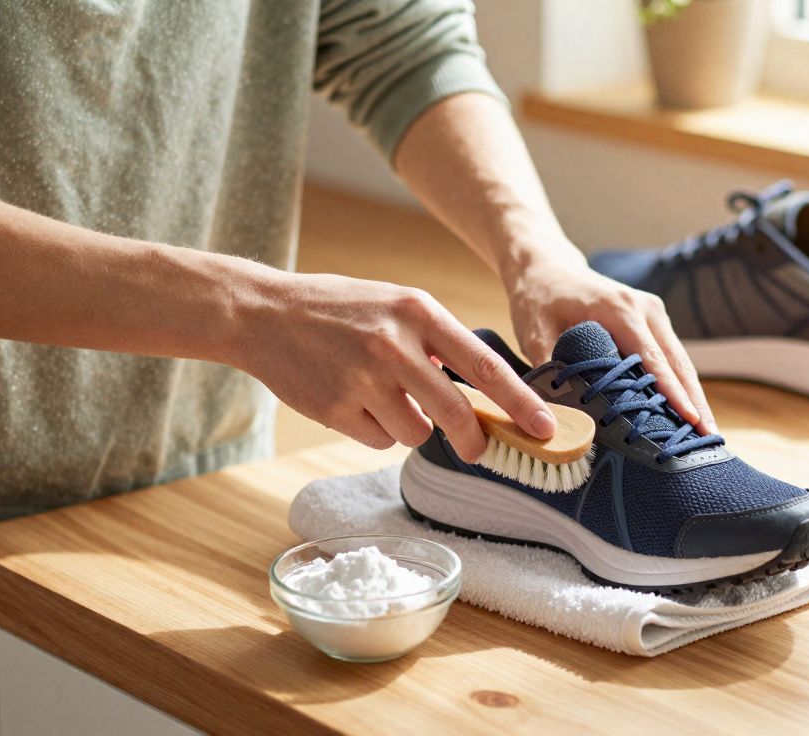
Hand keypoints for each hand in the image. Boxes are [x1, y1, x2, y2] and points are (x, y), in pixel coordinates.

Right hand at [233, 273, 555, 461]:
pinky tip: (352, 401)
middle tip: (478, 449)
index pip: (484, 366)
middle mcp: (394, 344)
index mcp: (418, 312)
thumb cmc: (339, 310)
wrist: (264, 314)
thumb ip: (437, 341)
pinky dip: (374, 430)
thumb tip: (481, 392)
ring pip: (416, 432)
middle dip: (473, 439)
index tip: (545, 427)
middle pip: (456, 413)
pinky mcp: (336, 408)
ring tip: (381, 396)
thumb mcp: (395, 305)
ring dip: (409, 426)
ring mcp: (363, 378)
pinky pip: (378, 440)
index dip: (520, 403)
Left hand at [503, 260, 717, 434]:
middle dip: (696, 401)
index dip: (672, 392)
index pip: (652, 358)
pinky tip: (687, 413)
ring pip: (680, 361)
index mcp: (620, 310)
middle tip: (709, 438)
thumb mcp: (533, 331)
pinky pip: (671, 357)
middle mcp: (645, 309)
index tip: (691, 419)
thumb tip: (557, 410)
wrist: (548, 267)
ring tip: (706, 433)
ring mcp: (652, 313)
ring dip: (694, 396)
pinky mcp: (652, 321)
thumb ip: (546, 367)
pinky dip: (680, 384)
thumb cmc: (539, 298)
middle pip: (678, 362)